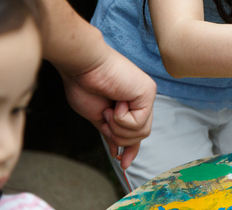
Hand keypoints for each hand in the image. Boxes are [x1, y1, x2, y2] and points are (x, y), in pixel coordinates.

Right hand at [59, 46, 155, 168]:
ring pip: (140, 133)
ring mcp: (147, 95)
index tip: (124, 164)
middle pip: (140, 135)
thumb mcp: (99, 117)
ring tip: (109, 108)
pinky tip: (116, 102)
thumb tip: (118, 152)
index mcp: (131, 104)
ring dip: (118, 126)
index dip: (132, 149)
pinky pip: (138, 123)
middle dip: (118, 134)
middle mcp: (142, 99)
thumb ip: (112, 132)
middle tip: (105, 116)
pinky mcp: (148, 92)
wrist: (82, 67)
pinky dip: (121, 119)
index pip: (138, 131)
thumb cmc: (84, 86)